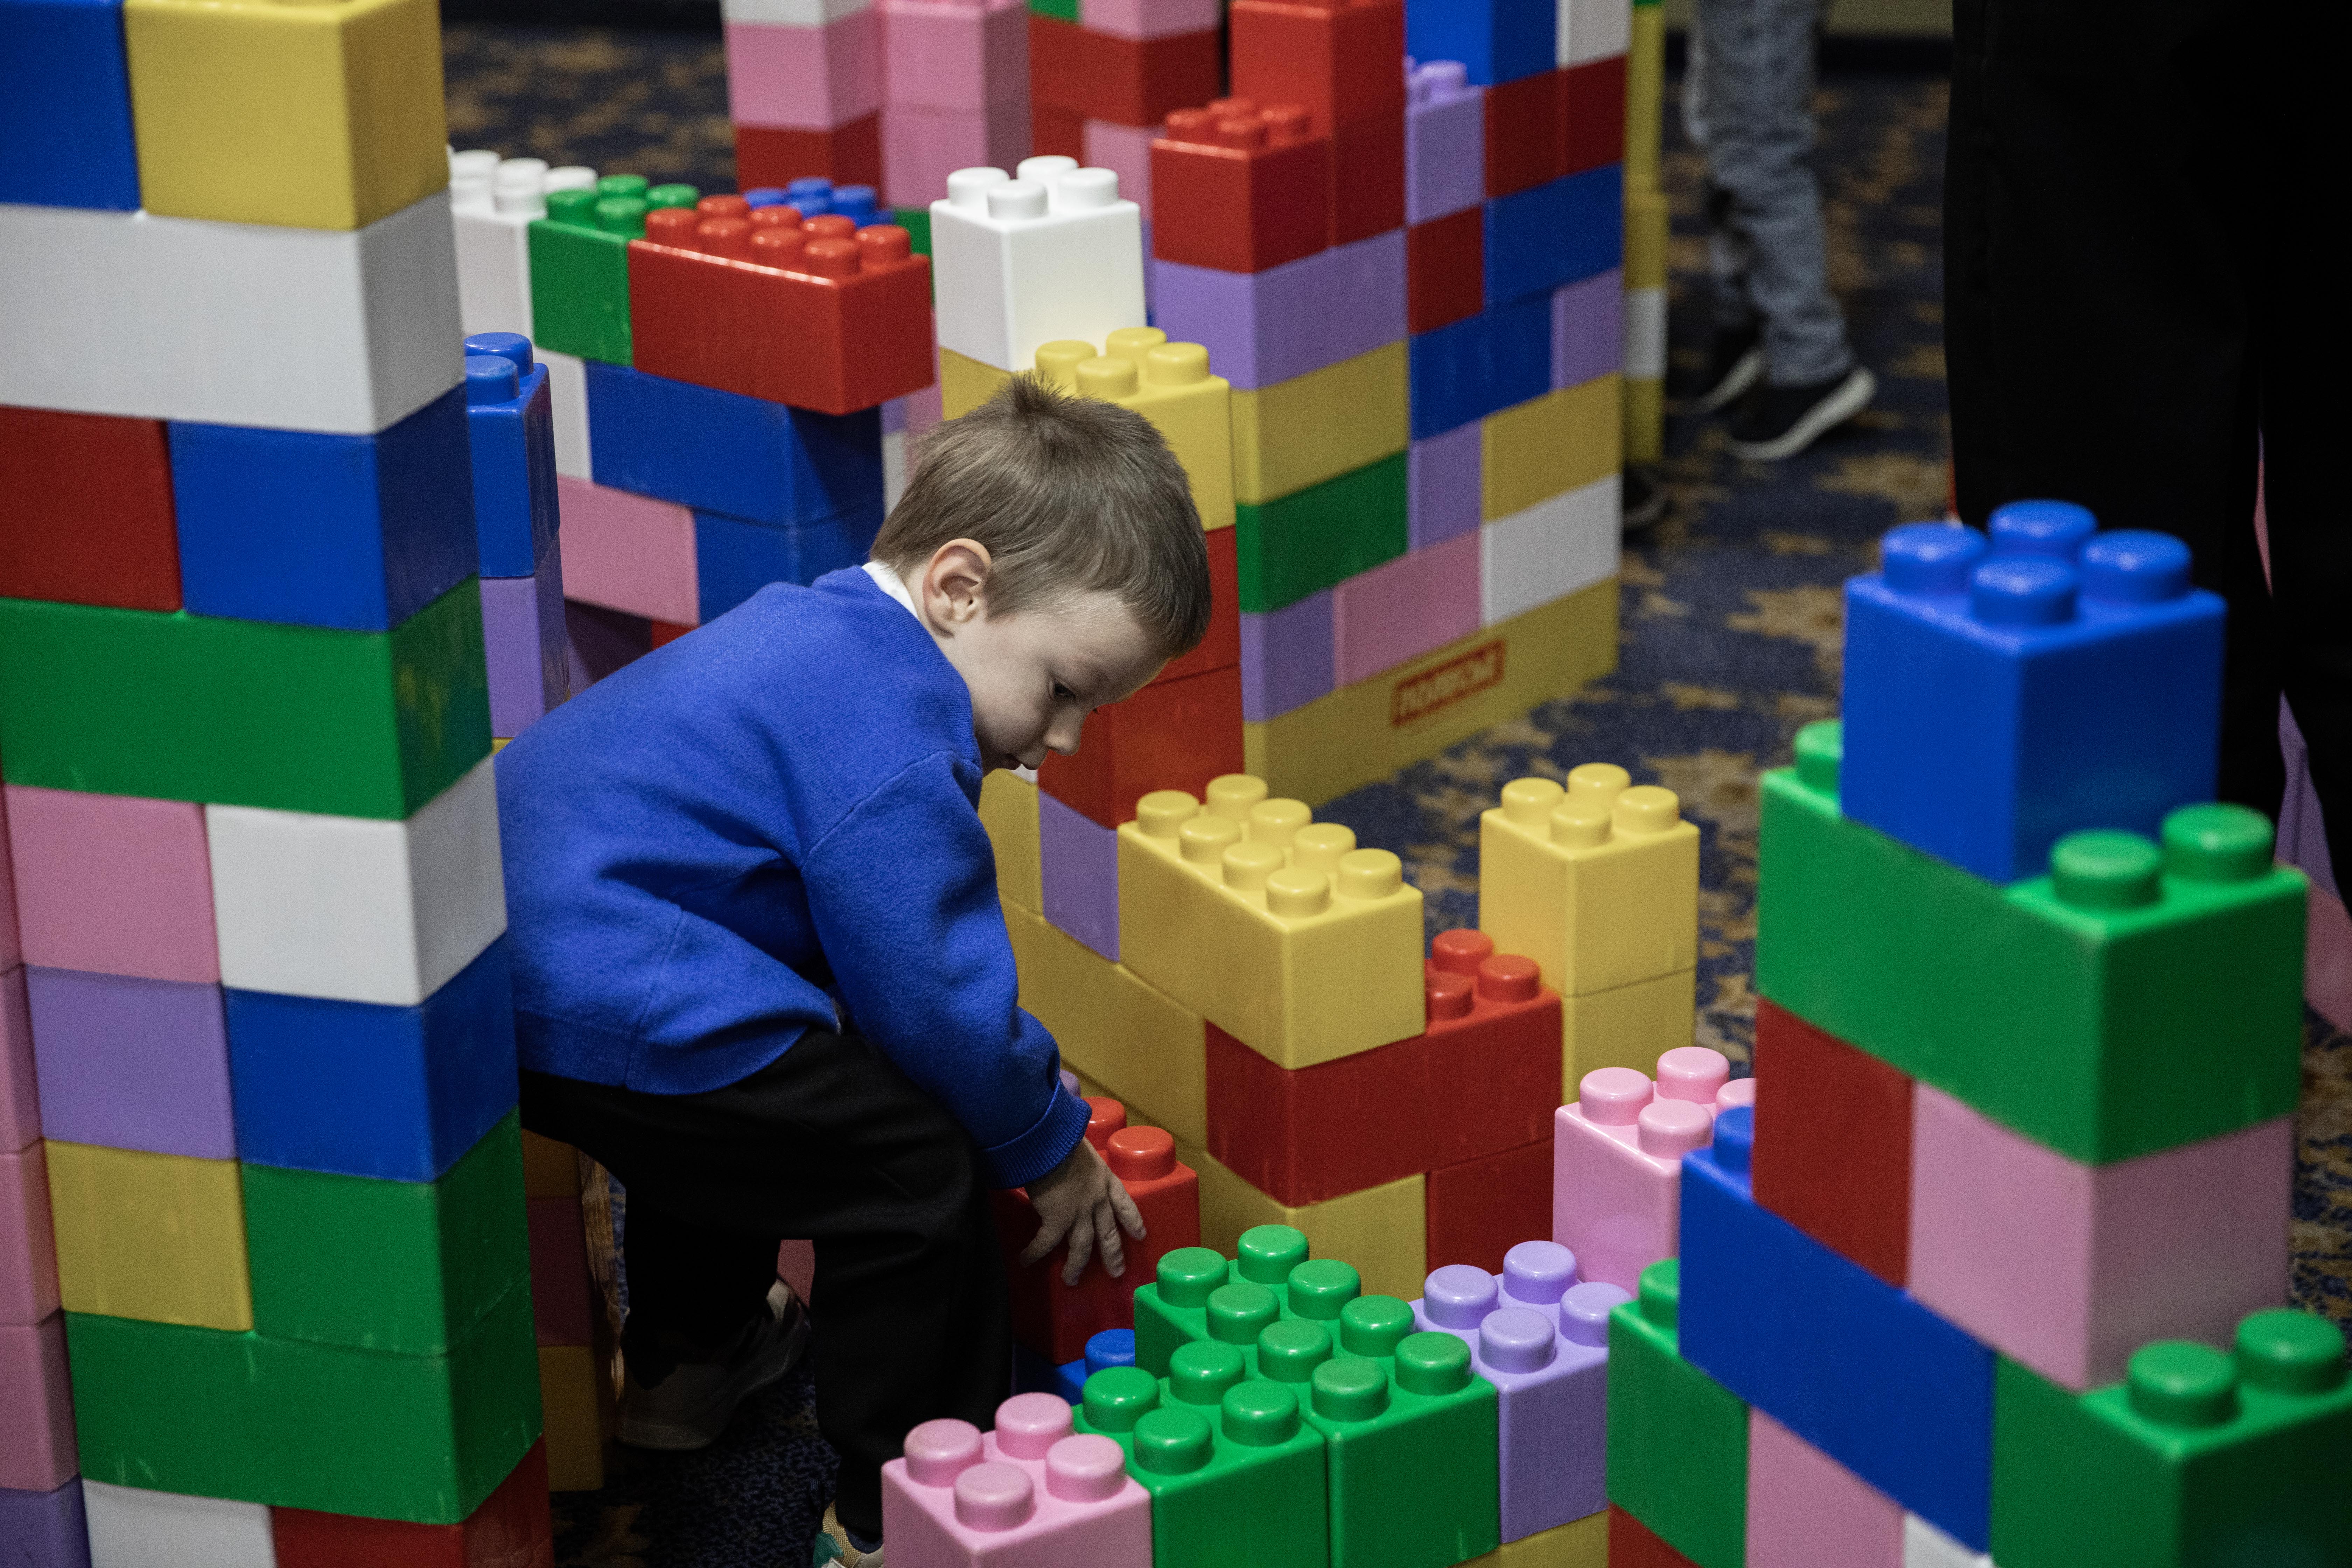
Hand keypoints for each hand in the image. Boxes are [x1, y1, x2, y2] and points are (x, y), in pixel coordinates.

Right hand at [1020, 1136, 1147, 1285]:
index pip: (1124, 1204)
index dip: (1133, 1221)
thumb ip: (1079, 1159)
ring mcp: (1079, 1212)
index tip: (1141, 1235)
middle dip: (1112, 1254)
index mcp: (1105, 1179)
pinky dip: (1035, 1252)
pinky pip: (1046, 1242)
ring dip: (1077, 1265)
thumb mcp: (1081, 1147)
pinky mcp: (1057, 1219)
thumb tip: (1066, 1158)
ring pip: (1082, 1247)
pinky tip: (1026, 1260)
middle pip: (1108, 1233)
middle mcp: (1097, 1199)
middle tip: (1117, 1272)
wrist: (1052, 1140)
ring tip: (1072, 1280)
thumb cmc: (1063, 1136)